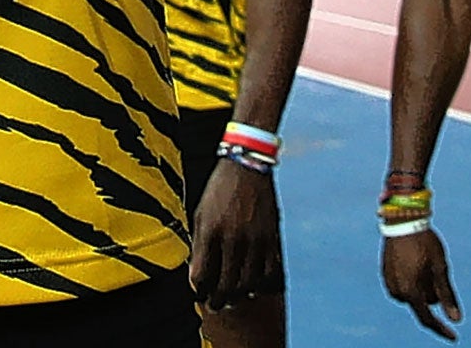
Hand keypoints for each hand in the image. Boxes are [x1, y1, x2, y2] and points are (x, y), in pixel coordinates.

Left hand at [189, 158, 282, 308]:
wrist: (247, 165)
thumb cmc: (219, 189)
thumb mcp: (201, 212)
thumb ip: (201, 243)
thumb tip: (199, 272)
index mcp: (209, 230)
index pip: (201, 275)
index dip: (198, 290)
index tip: (199, 293)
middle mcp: (232, 238)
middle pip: (225, 285)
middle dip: (218, 301)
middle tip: (216, 305)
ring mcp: (254, 240)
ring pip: (248, 284)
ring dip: (240, 296)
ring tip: (235, 299)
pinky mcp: (272, 238)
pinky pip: (270, 273)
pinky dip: (263, 285)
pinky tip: (256, 287)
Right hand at [382, 228, 461, 339]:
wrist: (402, 219)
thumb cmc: (424, 242)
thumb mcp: (440, 268)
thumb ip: (447, 295)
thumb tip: (456, 320)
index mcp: (411, 291)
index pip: (428, 319)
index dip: (442, 330)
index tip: (454, 337)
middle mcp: (397, 291)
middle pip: (422, 304)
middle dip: (433, 294)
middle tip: (436, 269)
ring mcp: (389, 283)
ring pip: (413, 295)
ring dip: (422, 287)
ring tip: (424, 262)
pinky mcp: (385, 274)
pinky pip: (404, 286)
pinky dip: (413, 280)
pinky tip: (416, 262)